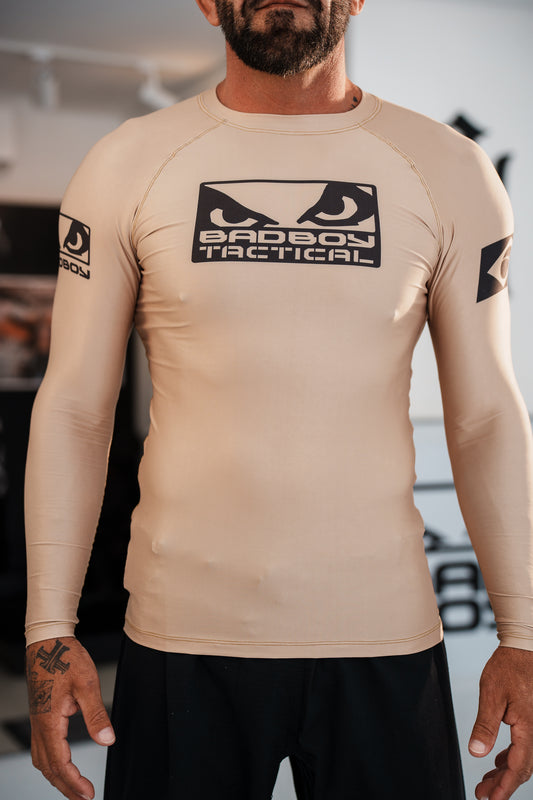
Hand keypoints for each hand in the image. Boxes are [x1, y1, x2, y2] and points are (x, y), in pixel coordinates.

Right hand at [26, 636, 114, 799]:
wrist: (48, 642)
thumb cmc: (66, 658)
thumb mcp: (87, 684)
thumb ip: (96, 715)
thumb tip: (108, 741)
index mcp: (50, 721)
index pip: (59, 762)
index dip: (73, 781)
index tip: (88, 794)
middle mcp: (39, 725)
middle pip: (48, 767)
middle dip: (65, 786)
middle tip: (84, 799)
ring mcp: (37, 721)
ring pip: (42, 760)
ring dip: (57, 777)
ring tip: (74, 788)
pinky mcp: (40, 716)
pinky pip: (42, 748)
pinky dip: (51, 762)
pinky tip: (62, 763)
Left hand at [469, 646, 532, 799]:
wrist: (523, 649)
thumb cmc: (508, 668)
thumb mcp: (491, 695)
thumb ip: (485, 725)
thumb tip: (476, 753)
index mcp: (529, 728)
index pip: (518, 767)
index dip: (505, 786)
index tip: (491, 799)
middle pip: (522, 767)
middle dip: (502, 784)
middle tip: (482, 793)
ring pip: (524, 759)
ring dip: (505, 772)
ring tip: (486, 781)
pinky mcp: (531, 720)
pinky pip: (524, 747)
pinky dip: (510, 758)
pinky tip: (498, 761)